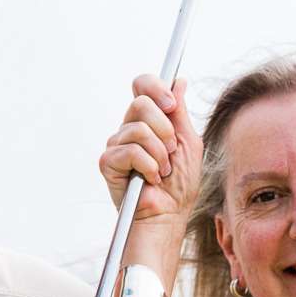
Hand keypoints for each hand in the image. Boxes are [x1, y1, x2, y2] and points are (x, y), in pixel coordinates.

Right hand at [98, 75, 203, 230]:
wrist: (169, 215)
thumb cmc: (179, 185)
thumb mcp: (187, 142)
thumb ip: (180, 112)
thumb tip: (178, 81)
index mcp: (147, 120)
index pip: (141, 85)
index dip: (155, 88)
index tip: (171, 105)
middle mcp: (129, 129)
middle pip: (140, 103)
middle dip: (164, 129)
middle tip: (170, 151)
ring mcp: (116, 145)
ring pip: (138, 129)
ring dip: (159, 154)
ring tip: (162, 171)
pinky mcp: (108, 162)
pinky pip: (131, 151)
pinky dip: (149, 167)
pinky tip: (150, 179)